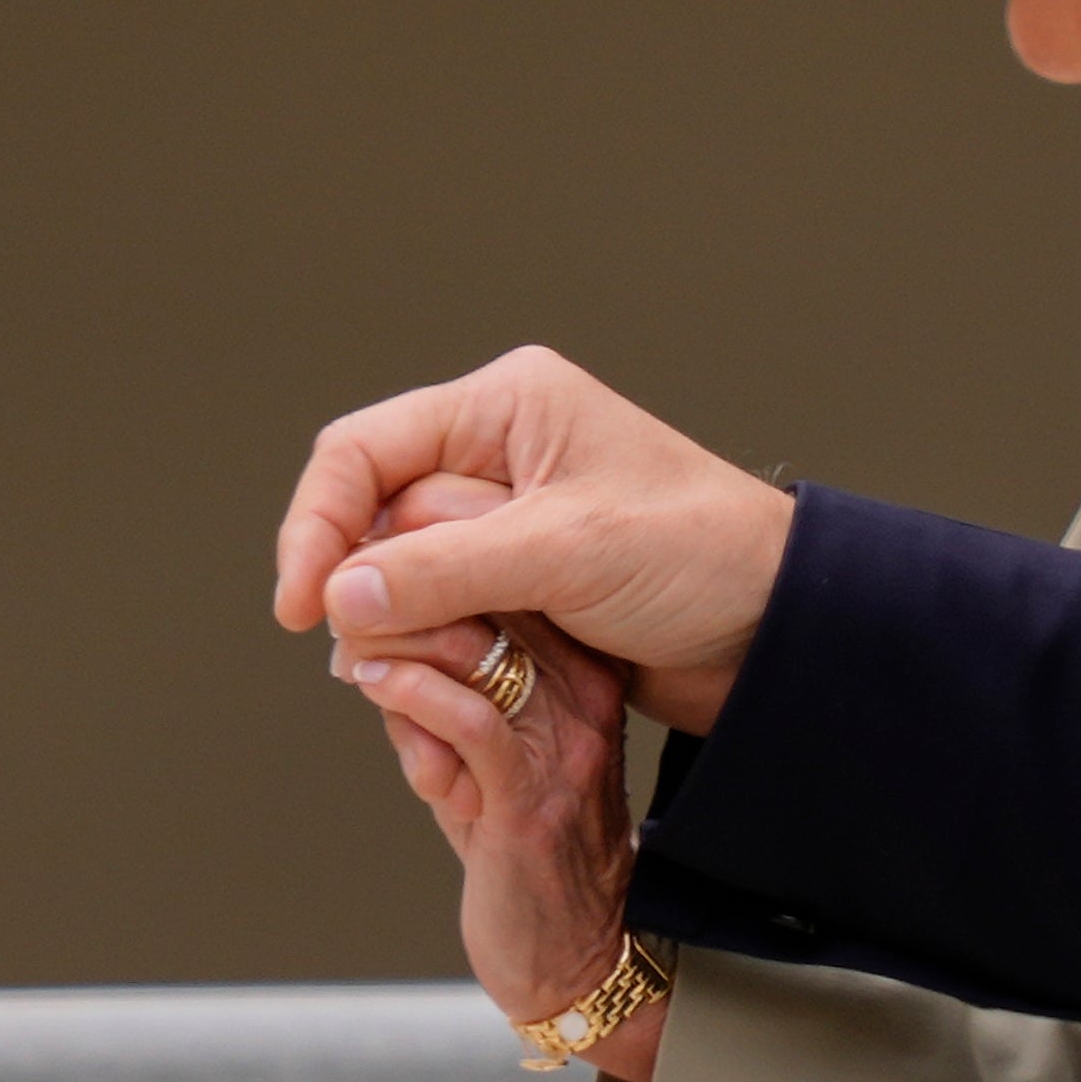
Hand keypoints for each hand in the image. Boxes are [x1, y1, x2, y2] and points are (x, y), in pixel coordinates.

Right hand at [276, 348, 794, 733]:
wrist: (778, 624)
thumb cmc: (703, 555)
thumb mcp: (569, 552)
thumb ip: (446, 569)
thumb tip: (340, 594)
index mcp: (508, 406)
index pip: (362, 454)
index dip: (317, 527)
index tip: (302, 609)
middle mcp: (500, 450)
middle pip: (376, 520)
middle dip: (375, 587)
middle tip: (380, 653)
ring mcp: (510, 518)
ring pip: (403, 574)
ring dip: (410, 624)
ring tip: (447, 665)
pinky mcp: (522, 579)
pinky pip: (443, 609)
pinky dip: (441, 644)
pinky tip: (466, 675)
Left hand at [339, 611, 664, 1081]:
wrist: (577, 949)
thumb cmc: (520, 847)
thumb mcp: (489, 752)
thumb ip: (446, 691)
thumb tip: (369, 633)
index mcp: (586, 669)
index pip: (517, 574)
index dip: (436, 560)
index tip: (376, 581)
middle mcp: (587, 694)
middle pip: (496, 596)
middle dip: (406, 594)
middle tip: (347, 614)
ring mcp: (562, 743)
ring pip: (475, 647)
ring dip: (393, 641)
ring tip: (350, 653)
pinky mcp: (529, 797)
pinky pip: (467, 720)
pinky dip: (409, 693)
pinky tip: (372, 684)